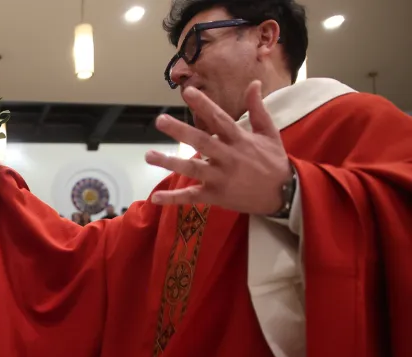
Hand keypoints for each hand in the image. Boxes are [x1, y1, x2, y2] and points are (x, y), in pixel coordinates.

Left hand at [144, 82, 292, 214]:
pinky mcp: (216, 196)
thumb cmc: (273, 161)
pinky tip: (155, 197)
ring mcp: (221, 178)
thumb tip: (254, 83)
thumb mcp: (269, 132)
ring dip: (169, 162)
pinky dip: (174, 199)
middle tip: (159, 120)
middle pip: (201, 141)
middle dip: (180, 131)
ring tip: (148, 155)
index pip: (219, 119)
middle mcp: (228, 157)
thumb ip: (258, 108)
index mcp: (240, 140)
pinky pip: (192, 197)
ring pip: (192, 169)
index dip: (203, 105)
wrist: (283, 194)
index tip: (187, 92)